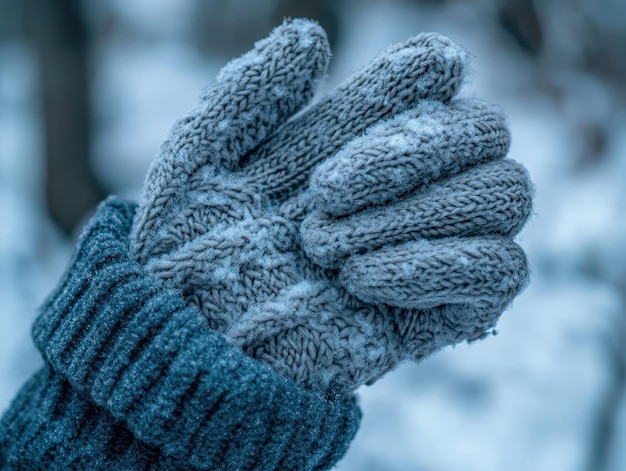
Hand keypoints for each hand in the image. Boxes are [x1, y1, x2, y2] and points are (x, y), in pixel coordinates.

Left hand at [131, 19, 531, 394]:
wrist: (197, 339)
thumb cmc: (192, 243)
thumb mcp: (205, 156)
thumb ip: (253, 92)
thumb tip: (312, 37)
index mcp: (363, 137)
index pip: (434, 81)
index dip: (422, 74)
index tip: (403, 78)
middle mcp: (411, 185)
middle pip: (484, 131)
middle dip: (410, 153)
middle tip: (322, 194)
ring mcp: (437, 244)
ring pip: (502, 194)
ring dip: (415, 214)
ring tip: (324, 248)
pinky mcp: (446, 306)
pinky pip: (500, 269)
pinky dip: (437, 265)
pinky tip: (360, 280)